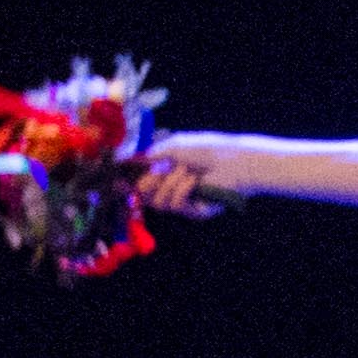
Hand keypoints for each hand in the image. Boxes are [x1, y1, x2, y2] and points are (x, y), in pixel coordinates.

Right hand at [134, 134, 250, 220]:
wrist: (232, 162)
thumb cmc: (206, 149)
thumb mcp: (174, 146)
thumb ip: (152, 154)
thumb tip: (129, 160)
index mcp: (170, 173)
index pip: (145, 184)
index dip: (135, 183)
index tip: (126, 179)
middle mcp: (176, 189)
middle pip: (147, 198)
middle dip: (148, 185)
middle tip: (155, 175)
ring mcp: (185, 202)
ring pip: (160, 202)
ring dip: (170, 184)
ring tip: (186, 172)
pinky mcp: (195, 211)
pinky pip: (176, 204)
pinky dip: (182, 189)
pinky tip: (194, 180)